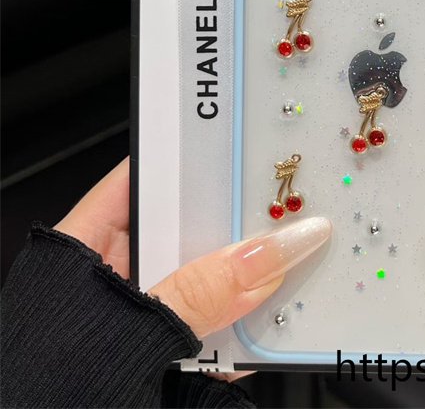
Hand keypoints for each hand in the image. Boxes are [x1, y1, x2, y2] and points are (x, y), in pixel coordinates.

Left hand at [55, 158, 331, 339]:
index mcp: (85, 249)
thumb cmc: (40, 396)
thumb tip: (270, 252)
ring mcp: (148, 320)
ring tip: (290, 263)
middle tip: (285, 209)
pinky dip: (249, 330)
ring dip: (252, 281)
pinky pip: (220, 330)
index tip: (246, 136)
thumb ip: (200, 292)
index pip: (147, 177)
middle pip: (192, 229)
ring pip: (213, 282)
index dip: (194, 153)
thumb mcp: (124, 335)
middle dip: (238, 224)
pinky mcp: (172, 360)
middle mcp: (117, 277)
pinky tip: (274, 323)